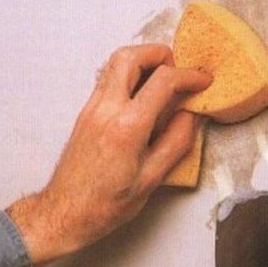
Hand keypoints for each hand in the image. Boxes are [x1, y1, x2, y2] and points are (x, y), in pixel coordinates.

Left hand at [6, 44, 211, 266]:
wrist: (64, 212)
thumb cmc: (106, 204)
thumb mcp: (152, 179)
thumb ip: (176, 142)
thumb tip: (192, 116)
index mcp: (127, 127)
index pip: (163, 81)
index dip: (189, 76)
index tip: (203, 81)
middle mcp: (106, 109)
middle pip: (131, 56)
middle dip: (160, 54)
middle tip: (179, 70)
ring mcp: (92, 107)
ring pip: (116, 63)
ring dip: (143, 61)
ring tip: (163, 80)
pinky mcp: (86, 112)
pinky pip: (109, 78)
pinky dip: (130, 75)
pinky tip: (144, 95)